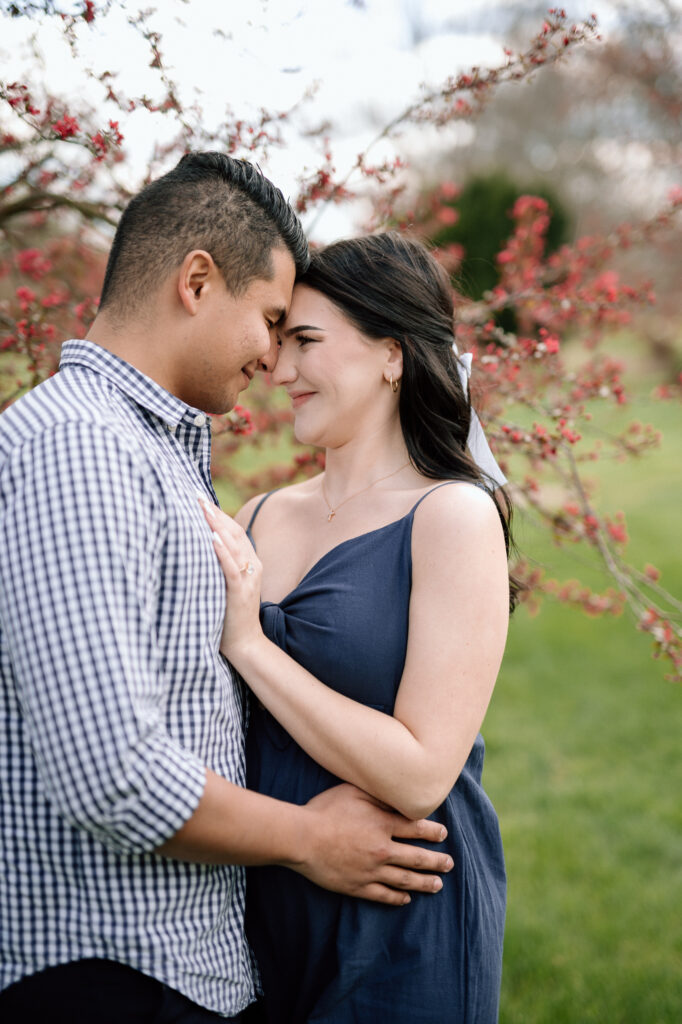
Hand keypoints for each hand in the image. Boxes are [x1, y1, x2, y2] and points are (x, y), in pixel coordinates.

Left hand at [198, 497, 263, 657]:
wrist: (244, 643)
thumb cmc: (228, 613)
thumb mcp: (225, 583)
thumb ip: (218, 565)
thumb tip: (198, 546)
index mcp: (249, 562)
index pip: (234, 530)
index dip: (218, 514)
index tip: (199, 498)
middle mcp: (252, 565)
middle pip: (233, 532)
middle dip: (214, 513)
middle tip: (195, 495)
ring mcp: (247, 578)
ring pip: (233, 544)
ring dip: (216, 524)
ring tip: (201, 508)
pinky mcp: (240, 591)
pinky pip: (231, 567)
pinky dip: (222, 551)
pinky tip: (211, 537)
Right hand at [296, 783, 452, 905]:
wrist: (301, 838)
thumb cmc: (325, 810)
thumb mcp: (353, 791)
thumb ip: (377, 794)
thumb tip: (396, 795)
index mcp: (383, 824)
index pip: (417, 829)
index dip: (433, 832)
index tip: (443, 834)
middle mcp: (382, 850)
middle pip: (418, 858)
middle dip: (437, 861)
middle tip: (450, 864)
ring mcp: (371, 871)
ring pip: (405, 880)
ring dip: (424, 882)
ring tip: (438, 884)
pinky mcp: (358, 887)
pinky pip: (383, 895)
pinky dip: (397, 898)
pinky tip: (406, 900)